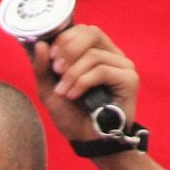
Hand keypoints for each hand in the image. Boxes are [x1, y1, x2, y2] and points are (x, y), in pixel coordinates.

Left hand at [25, 25, 137, 142]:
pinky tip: (74, 95)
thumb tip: (40, 44)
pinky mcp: (129, 79)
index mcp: (95, 52)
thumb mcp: (49, 90)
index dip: (64, 39)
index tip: (51, 60)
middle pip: (91, 33)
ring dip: (72, 74)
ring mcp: (122, 66)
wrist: (87, 140)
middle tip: (57, 71)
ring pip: (93, 55)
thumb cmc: (72, 114)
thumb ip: (42, 68)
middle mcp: (111, 55)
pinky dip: (82, 82)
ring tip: (64, 91)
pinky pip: (102, 70)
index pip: (82, 30)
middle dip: (68, 50)